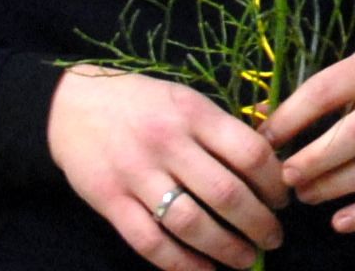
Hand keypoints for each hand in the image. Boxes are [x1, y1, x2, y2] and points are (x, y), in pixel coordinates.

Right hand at [48, 66, 286, 270]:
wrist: (71, 106)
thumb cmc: (143, 103)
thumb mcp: (187, 100)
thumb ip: (224, 127)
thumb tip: (274, 148)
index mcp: (194, 114)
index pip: (249, 152)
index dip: (274, 182)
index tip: (283, 200)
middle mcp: (168, 144)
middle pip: (226, 193)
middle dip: (258, 223)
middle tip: (274, 238)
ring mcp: (137, 175)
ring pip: (190, 223)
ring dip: (225, 248)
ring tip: (246, 259)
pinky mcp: (110, 202)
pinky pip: (150, 242)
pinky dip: (181, 264)